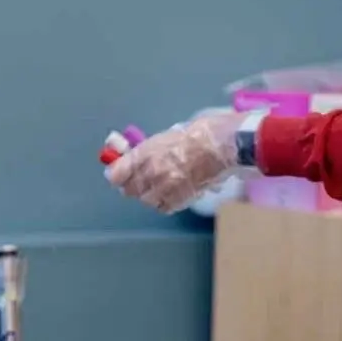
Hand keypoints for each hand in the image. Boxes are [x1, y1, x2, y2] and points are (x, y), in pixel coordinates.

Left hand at [106, 112, 251, 213]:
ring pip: (146, 200)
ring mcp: (165, 187)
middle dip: (132, 185)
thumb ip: (148, 149)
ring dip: (149, 195)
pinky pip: (164, 208)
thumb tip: (133, 157)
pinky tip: (171, 194)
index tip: (117, 174)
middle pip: (130, 189)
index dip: (116, 174)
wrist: (225, 145)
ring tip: (159, 186)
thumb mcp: (168, 135)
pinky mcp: (180, 199)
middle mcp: (151, 172)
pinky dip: (164, 203)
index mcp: (146, 152)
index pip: (117, 173)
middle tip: (139, 180)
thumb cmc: (201, 132)